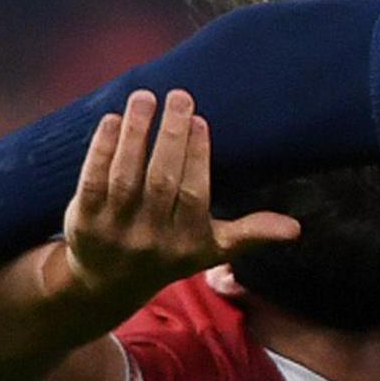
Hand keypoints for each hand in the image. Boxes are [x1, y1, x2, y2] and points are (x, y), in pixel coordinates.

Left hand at [60, 91, 301, 307]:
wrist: (106, 284)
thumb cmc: (167, 254)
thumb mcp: (210, 249)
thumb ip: (249, 234)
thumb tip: (296, 228)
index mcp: (186, 242)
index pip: (193, 195)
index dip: (196, 156)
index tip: (200, 119)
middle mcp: (150, 238)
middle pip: (161, 182)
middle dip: (171, 136)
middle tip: (178, 96)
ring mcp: (114, 230)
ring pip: (125, 177)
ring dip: (136, 134)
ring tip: (145, 97)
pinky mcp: (83, 221)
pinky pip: (93, 181)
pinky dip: (101, 149)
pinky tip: (113, 120)